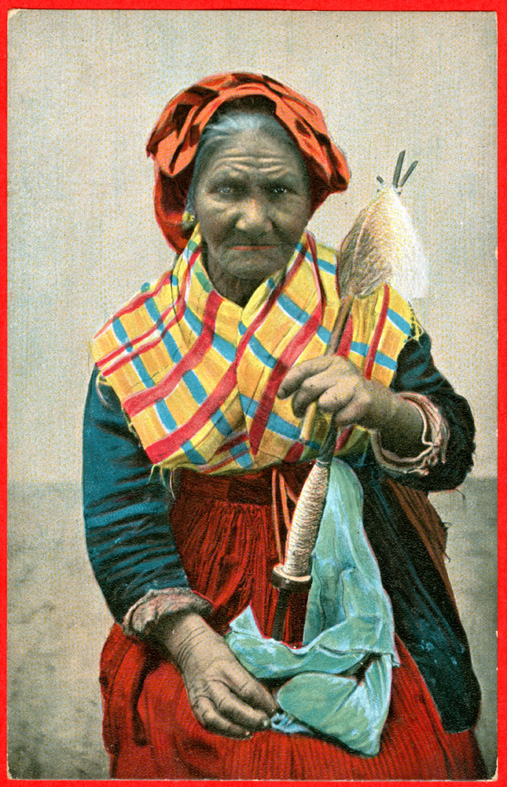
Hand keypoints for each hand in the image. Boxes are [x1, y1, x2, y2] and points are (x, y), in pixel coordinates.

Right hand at [156, 613, 276, 738]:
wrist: (190, 646)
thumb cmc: (220, 650)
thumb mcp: (237, 653)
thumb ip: (250, 673)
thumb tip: (273, 693)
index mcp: (225, 666)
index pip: (246, 688)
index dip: (263, 702)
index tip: (275, 709)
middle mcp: (211, 682)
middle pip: (231, 707)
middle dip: (252, 719)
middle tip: (267, 723)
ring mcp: (200, 695)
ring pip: (217, 720)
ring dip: (237, 729)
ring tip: (254, 731)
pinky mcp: (194, 704)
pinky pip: (208, 723)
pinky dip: (225, 731)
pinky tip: (241, 732)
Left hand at [278, 356, 424, 455]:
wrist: (381, 404)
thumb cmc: (346, 395)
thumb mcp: (328, 382)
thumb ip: (309, 384)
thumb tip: (282, 393)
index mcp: (331, 361)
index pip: (303, 369)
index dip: (288, 383)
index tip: (281, 395)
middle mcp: (343, 368)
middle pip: (309, 387)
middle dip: (299, 403)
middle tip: (298, 413)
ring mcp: (355, 384)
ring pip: (324, 403)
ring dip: (321, 411)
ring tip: (327, 412)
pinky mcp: (364, 402)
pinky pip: (339, 418)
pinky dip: (338, 422)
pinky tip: (344, 417)